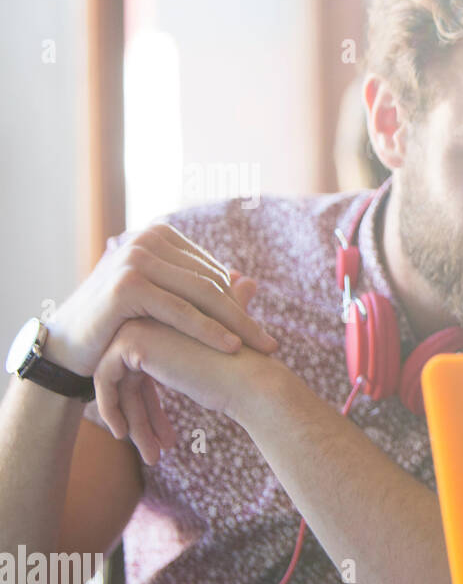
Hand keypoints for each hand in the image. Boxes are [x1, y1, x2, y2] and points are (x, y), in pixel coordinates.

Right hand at [41, 223, 277, 376]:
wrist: (70, 345)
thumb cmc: (120, 323)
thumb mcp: (165, 300)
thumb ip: (203, 289)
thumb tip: (251, 279)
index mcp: (160, 236)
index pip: (212, 272)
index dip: (237, 303)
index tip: (260, 329)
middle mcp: (148, 238)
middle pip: (211, 281)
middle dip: (243, 315)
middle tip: (271, 343)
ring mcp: (135, 257)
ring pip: (201, 294)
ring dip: (236, 324)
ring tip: (261, 348)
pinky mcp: (127, 284)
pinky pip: (180, 310)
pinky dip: (209, 330)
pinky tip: (232, 347)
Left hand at [93, 317, 289, 464]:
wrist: (252, 380)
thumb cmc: (244, 378)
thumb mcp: (213, 366)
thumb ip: (188, 366)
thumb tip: (182, 367)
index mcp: (172, 321)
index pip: (148, 367)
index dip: (153, 405)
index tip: (164, 437)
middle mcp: (153, 316)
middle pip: (131, 375)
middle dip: (142, 416)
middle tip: (154, 453)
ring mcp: (140, 323)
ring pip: (117, 379)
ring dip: (131, 420)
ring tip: (149, 456)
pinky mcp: (131, 340)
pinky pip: (104, 378)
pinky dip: (109, 407)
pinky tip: (123, 434)